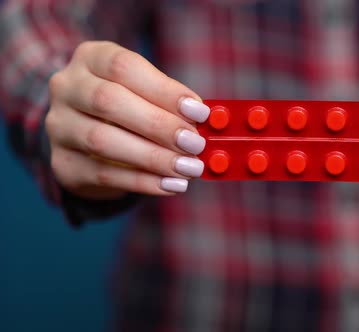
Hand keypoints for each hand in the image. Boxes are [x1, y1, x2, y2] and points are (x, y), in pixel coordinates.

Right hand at [46, 41, 209, 199]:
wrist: (86, 134)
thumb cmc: (129, 105)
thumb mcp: (146, 91)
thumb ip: (171, 102)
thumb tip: (207, 121)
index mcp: (91, 58)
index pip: (124, 67)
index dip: (164, 90)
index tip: (200, 111)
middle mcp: (66, 87)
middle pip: (109, 102)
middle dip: (159, 125)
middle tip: (195, 144)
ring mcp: (59, 126)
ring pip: (102, 140)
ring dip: (153, 157)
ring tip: (189, 168)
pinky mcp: (63, 164)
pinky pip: (103, 174)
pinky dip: (143, 182)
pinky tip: (172, 185)